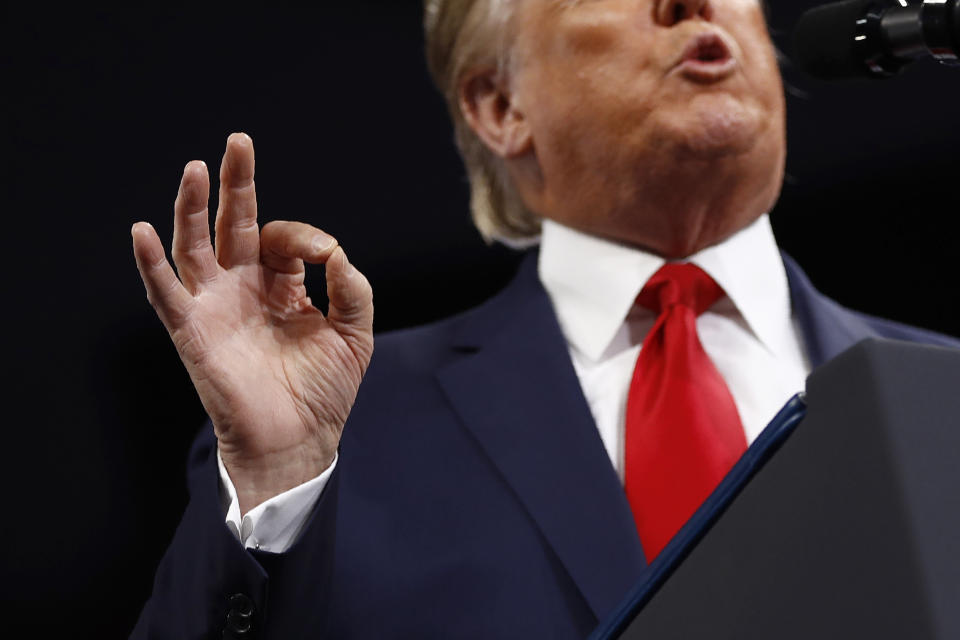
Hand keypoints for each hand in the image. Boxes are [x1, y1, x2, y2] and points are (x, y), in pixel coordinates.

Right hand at [132, 133, 373, 514]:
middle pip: (233, 226)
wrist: (299, 441)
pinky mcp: (194, 333)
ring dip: (193, 208)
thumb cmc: (325, 392)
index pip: (283, 239)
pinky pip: (167, 295)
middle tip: (239, 142)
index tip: (326, 254)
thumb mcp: (355, 336)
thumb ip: (353, 292)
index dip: (303, 235)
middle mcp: (245, 289)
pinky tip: (144, 232)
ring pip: (196, 247)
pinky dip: (152, 265)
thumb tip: (338, 253)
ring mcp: (217, 308)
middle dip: (236, 184)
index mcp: (283, 287)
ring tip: (196, 169)